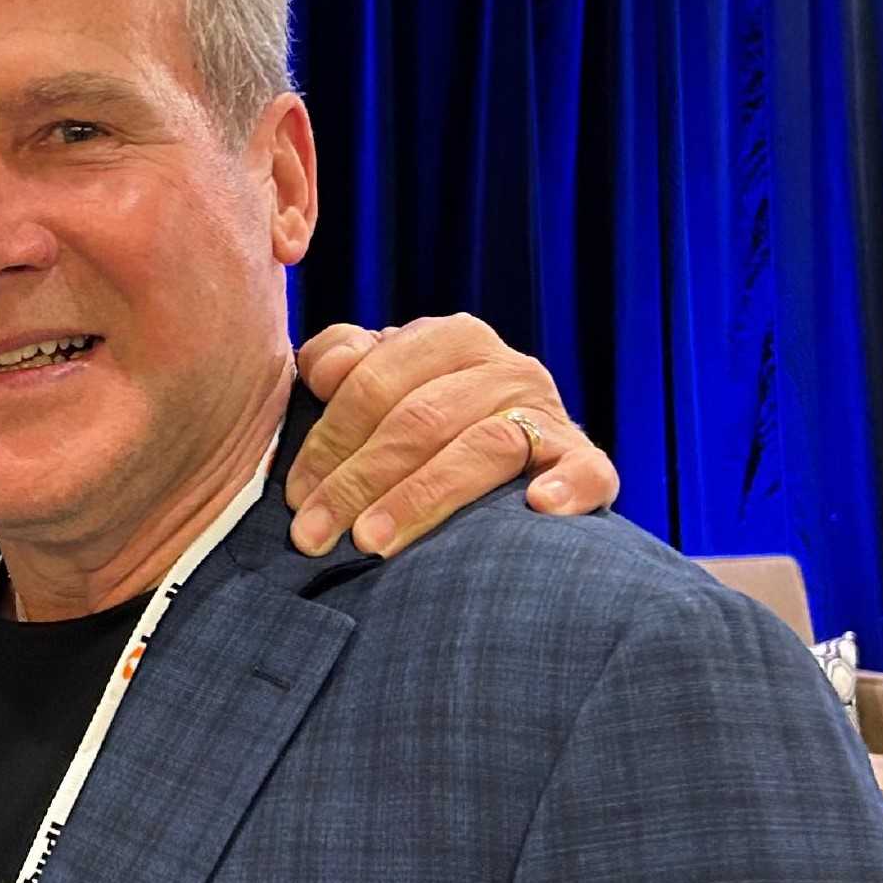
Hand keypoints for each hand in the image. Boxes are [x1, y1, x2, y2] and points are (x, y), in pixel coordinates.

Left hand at [285, 315, 618, 557]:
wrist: (516, 454)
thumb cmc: (421, 419)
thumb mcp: (378, 379)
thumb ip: (341, 360)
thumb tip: (327, 372)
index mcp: (448, 339)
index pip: (372, 385)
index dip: (327, 443)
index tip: (296, 499)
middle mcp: (503, 367)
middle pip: (418, 420)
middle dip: (357, 482)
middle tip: (315, 537)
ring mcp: (547, 413)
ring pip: (481, 447)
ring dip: (422, 498)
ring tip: (373, 543)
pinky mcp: (583, 459)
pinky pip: (587, 470)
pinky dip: (568, 486)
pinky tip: (537, 508)